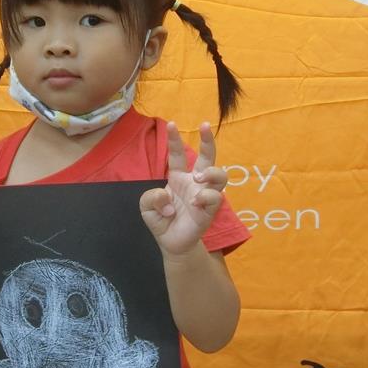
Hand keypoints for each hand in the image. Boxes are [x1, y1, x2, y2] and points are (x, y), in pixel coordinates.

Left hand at [140, 121, 226, 256]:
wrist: (171, 243)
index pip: (178, 154)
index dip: (174, 139)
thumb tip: (166, 196)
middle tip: (204, 125)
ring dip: (211, 171)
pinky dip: (204, 197)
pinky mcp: (209, 210)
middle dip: (208, 140)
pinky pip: (215, 198)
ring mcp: (204, 195)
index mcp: (179, 177)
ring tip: (198, 176)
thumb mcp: (146, 207)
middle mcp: (195, 182)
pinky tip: (194, 202)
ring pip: (220, 175)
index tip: (171, 124)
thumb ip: (151, 197)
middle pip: (207, 157)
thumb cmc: (161, 219)